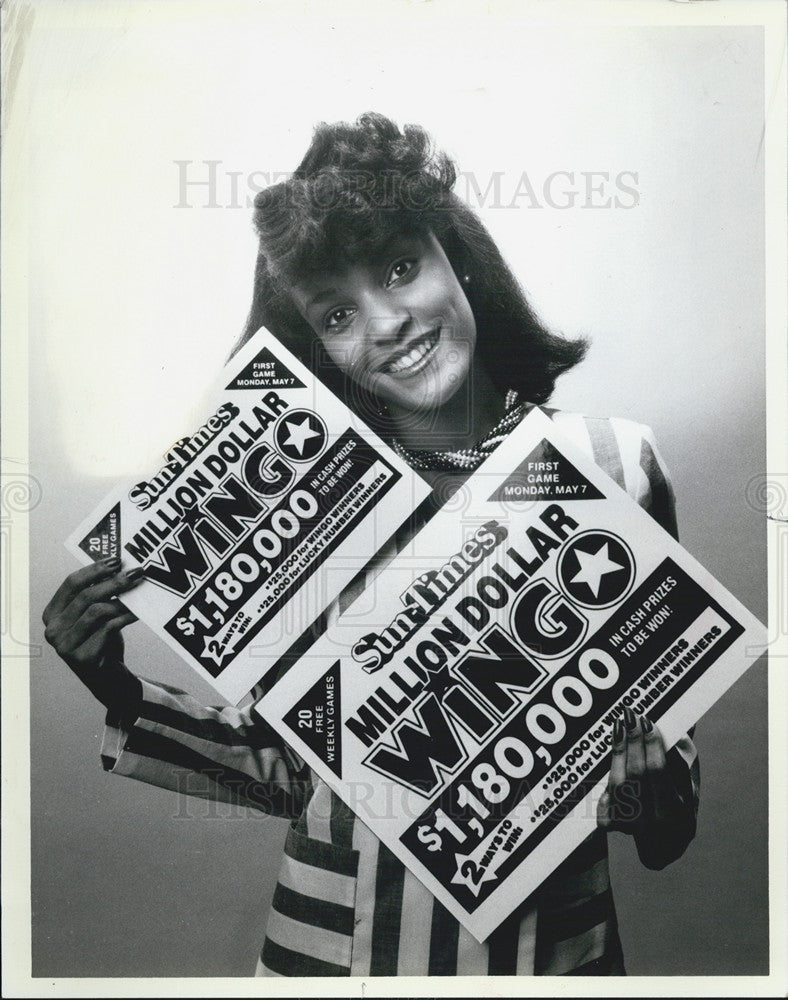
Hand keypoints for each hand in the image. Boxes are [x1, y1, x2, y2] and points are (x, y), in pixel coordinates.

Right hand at [42, 557, 142, 711]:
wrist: (108, 677)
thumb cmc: (101, 639)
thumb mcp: (94, 614)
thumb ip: (96, 594)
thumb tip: (118, 565)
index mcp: (52, 614)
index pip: (71, 583)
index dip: (94, 569)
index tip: (117, 560)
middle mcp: (53, 630)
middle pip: (86, 596)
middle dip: (114, 582)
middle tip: (136, 573)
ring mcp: (65, 646)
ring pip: (97, 611)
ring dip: (122, 600)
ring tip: (140, 593)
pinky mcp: (83, 658)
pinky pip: (109, 628)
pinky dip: (126, 617)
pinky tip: (139, 612)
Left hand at [597, 706, 694, 868]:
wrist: (665, 845)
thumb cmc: (680, 807)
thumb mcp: (689, 787)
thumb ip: (682, 758)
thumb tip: (684, 723)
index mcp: (675, 813)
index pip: (658, 772)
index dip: (650, 745)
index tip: (647, 721)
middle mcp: (652, 823)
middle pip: (635, 774)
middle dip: (632, 741)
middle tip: (629, 715)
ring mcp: (629, 826)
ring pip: (618, 781)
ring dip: (618, 750)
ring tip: (620, 726)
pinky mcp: (612, 824)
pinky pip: (604, 792)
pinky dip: (608, 770)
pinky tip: (613, 748)